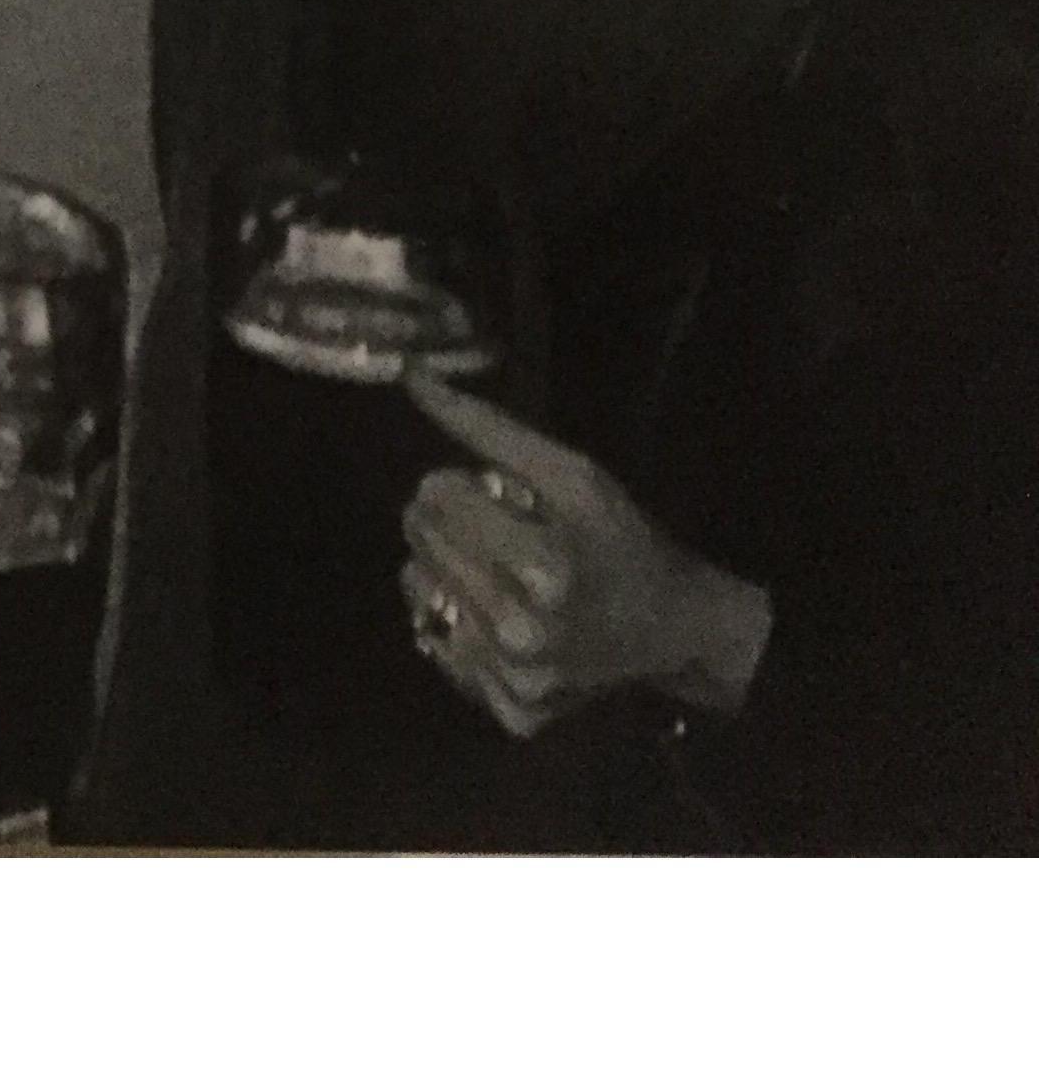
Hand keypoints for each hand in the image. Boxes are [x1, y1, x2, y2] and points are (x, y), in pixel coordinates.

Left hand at [397, 370, 772, 740]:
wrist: (677, 632)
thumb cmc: (623, 541)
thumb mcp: (571, 473)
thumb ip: (485, 427)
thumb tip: (412, 376)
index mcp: (543, 570)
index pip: (435, 496)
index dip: (458, 482)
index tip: (492, 493)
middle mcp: (522, 633)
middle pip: (419, 539)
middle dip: (446, 520)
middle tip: (494, 528)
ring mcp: (513, 680)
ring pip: (417, 589)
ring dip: (444, 567)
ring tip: (495, 568)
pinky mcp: (509, 712)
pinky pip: (436, 644)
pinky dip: (457, 620)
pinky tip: (498, 612)